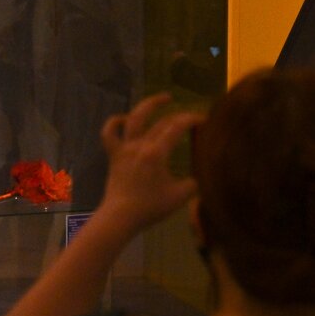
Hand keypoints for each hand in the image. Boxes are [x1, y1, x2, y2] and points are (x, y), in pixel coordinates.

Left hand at [98, 93, 203, 232]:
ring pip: (134, 118)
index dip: (192, 120)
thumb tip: (201, 176)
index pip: (177, 127)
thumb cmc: (151, 207)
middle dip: (179, 115)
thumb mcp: (180, 196)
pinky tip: (125, 118)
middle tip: (191, 116)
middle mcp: (139, 145)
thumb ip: (193, 183)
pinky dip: (115, 122)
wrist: (120, 217)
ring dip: (149, 105)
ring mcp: (124, 148)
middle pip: (161, 122)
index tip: (204, 121)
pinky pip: (109, 134)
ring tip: (164, 98)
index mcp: (156, 152)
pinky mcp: (114, 155)